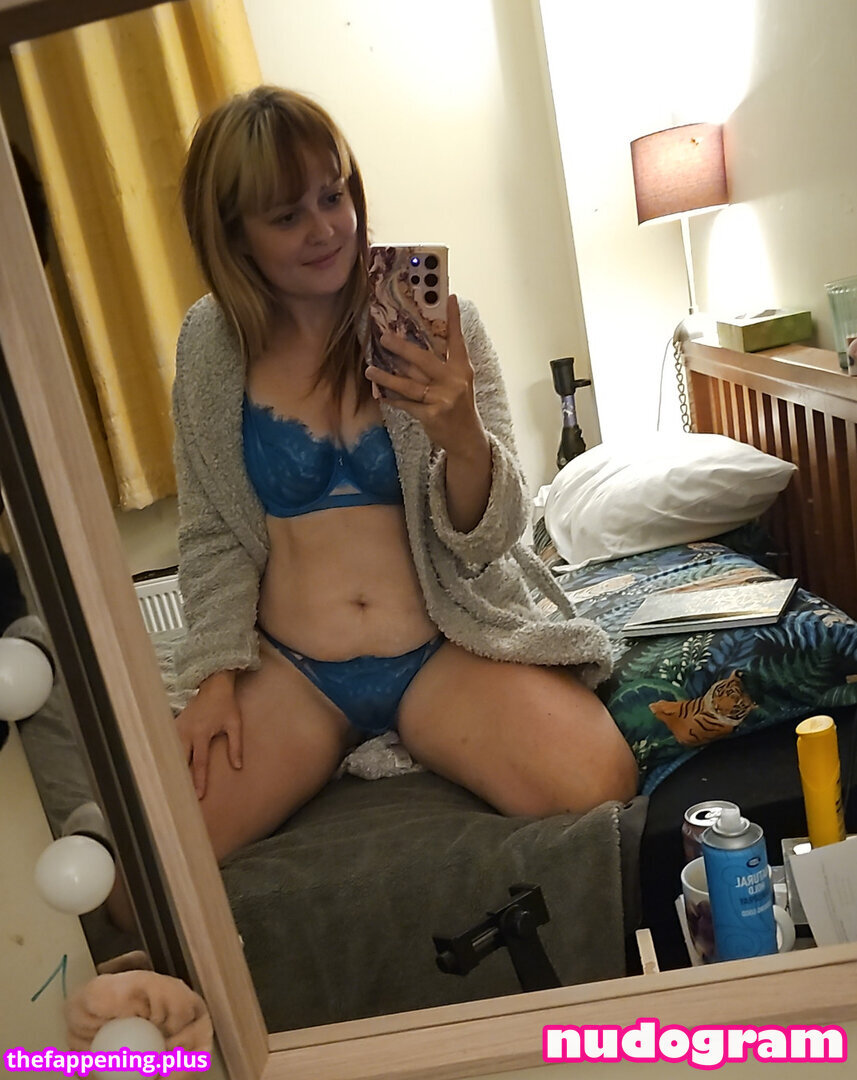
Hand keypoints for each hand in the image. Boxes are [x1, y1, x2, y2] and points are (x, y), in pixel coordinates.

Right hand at [176, 670, 241, 799]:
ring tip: (169, 786)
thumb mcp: (235, 724)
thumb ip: (236, 746)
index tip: (198, 796)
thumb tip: (237, 767)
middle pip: (180, 760)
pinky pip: (169, 744)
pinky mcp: (174, 725)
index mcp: (201, 733)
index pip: (199, 762)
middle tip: (178, 797)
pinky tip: (164, 768)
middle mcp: (186, 732)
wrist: (213, 686)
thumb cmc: (226, 706)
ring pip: (171, 753)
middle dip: (180, 778)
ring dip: (171, 768)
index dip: (199, 780)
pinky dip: (168, 756)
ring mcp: (178, 728)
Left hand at [365, 294, 487, 456]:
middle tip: (384, 337)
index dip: (454, 319)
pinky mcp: (432, 415)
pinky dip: (393, 399)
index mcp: (462, 369)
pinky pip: (407, 404)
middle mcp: (454, 381)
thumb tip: (411, 350)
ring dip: (386, 377)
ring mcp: (443, 399)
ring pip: (409, 384)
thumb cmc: (459, 406)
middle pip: (424, 360)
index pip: (457, 341)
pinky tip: (380, 394)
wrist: (467, 438)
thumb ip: (443, 366)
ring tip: (369, 370)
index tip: (450, 298)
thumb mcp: (459, 383)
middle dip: (402, 348)